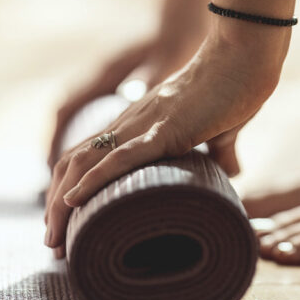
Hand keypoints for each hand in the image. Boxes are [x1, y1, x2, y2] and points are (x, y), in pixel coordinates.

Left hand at [45, 24, 288, 255]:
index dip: (71, 189)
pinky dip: (93, 179)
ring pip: (85, 162)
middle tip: (53, 244)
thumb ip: (220, 150)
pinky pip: (121, 157)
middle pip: (74, 164)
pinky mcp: (165, 130)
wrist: (246, 55)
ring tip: (54, 238)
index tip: (68, 225)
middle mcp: (131, 124)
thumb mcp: (223, 127)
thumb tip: (232, 172)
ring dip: (63, 202)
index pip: (89, 157)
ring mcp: (144, 124)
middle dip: (56, 206)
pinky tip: (73, 200)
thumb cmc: (237, 86)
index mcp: (140, 125)